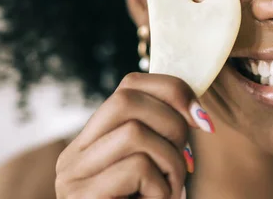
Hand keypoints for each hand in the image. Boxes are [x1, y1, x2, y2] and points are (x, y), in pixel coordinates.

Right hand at [55, 72, 213, 198]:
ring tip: (169, 190)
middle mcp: (74, 153)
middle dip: (171, 124)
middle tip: (183, 162)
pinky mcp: (81, 198)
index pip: (129, 84)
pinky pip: (136, 169)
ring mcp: (72, 177)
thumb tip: (197, 112)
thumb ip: (162, 137)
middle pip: (126, 99)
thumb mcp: (156, 168)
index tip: (200, 118)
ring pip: (135, 133)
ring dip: (169, 162)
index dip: (171, 90)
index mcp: (93, 140)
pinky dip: (161, 188)